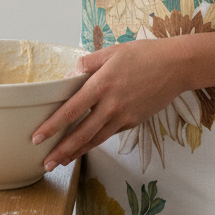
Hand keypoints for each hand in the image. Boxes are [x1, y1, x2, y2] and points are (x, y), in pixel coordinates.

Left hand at [33, 36, 190, 171]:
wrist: (176, 66)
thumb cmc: (144, 54)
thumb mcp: (112, 51)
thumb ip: (89, 63)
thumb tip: (71, 75)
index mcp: (101, 84)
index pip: (71, 110)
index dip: (52, 126)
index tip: (37, 137)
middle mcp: (111, 105)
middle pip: (81, 134)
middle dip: (61, 150)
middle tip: (45, 163)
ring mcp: (123, 116)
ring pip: (95, 139)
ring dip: (77, 153)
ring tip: (61, 162)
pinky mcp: (134, 122)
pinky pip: (111, 133)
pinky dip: (96, 141)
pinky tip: (86, 145)